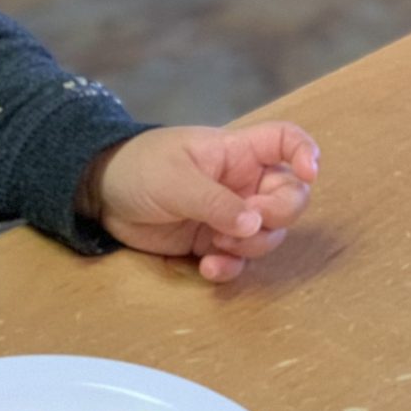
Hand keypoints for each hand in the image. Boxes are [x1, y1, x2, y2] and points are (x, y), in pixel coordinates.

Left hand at [82, 122, 319, 283]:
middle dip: (277, 215)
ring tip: (216, 245)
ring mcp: (228, 214)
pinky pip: (237, 259)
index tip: (310, 172)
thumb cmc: (138, 168)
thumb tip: (255, 224)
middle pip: (289, 198)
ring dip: (250, 246)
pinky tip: (209, 269)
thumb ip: (215, 202)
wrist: (100, 193)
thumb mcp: (175, 180)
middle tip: (249, 224)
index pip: (285, 141)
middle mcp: (240, 182)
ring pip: (267, 235)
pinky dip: (230, 267)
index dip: (306, 152)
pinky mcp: (211, 242)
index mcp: (236, 152)